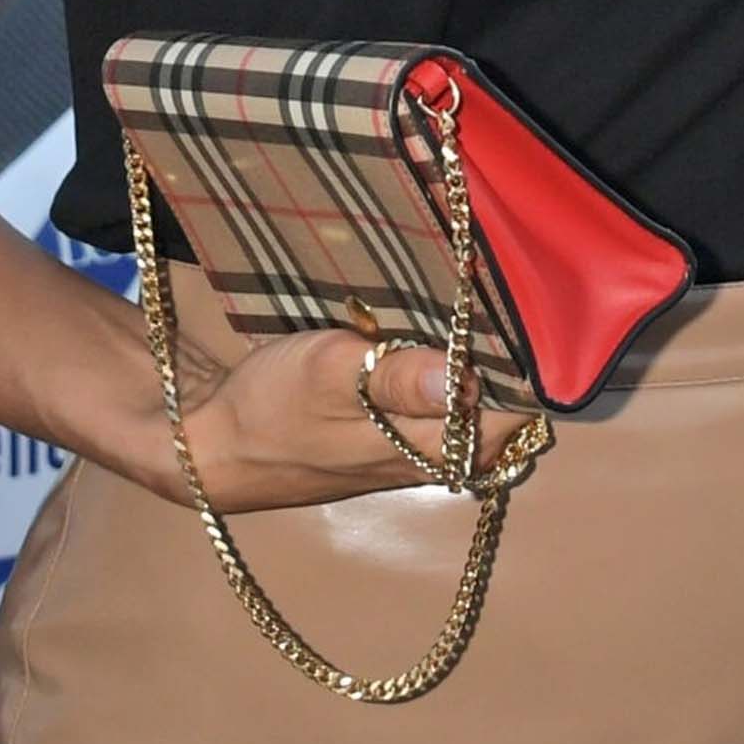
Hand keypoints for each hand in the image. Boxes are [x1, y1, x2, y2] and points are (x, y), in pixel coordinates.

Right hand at [183, 328, 538, 514]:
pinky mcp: (392, 437)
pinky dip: (454, 367)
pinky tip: (443, 327)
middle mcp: (436, 455)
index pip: (516, 407)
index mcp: (431, 444)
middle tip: (510, 287)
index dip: (528, 358)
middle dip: (515, 353)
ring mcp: (415, 449)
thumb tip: (467, 378)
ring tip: (485, 296)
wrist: (214, 448)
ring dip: (485, 358)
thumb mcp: (329, 377)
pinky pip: (447, 403)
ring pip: (478, 406)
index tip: (529, 303)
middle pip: (507, 406)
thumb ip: (400, 378)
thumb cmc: (273, 408)